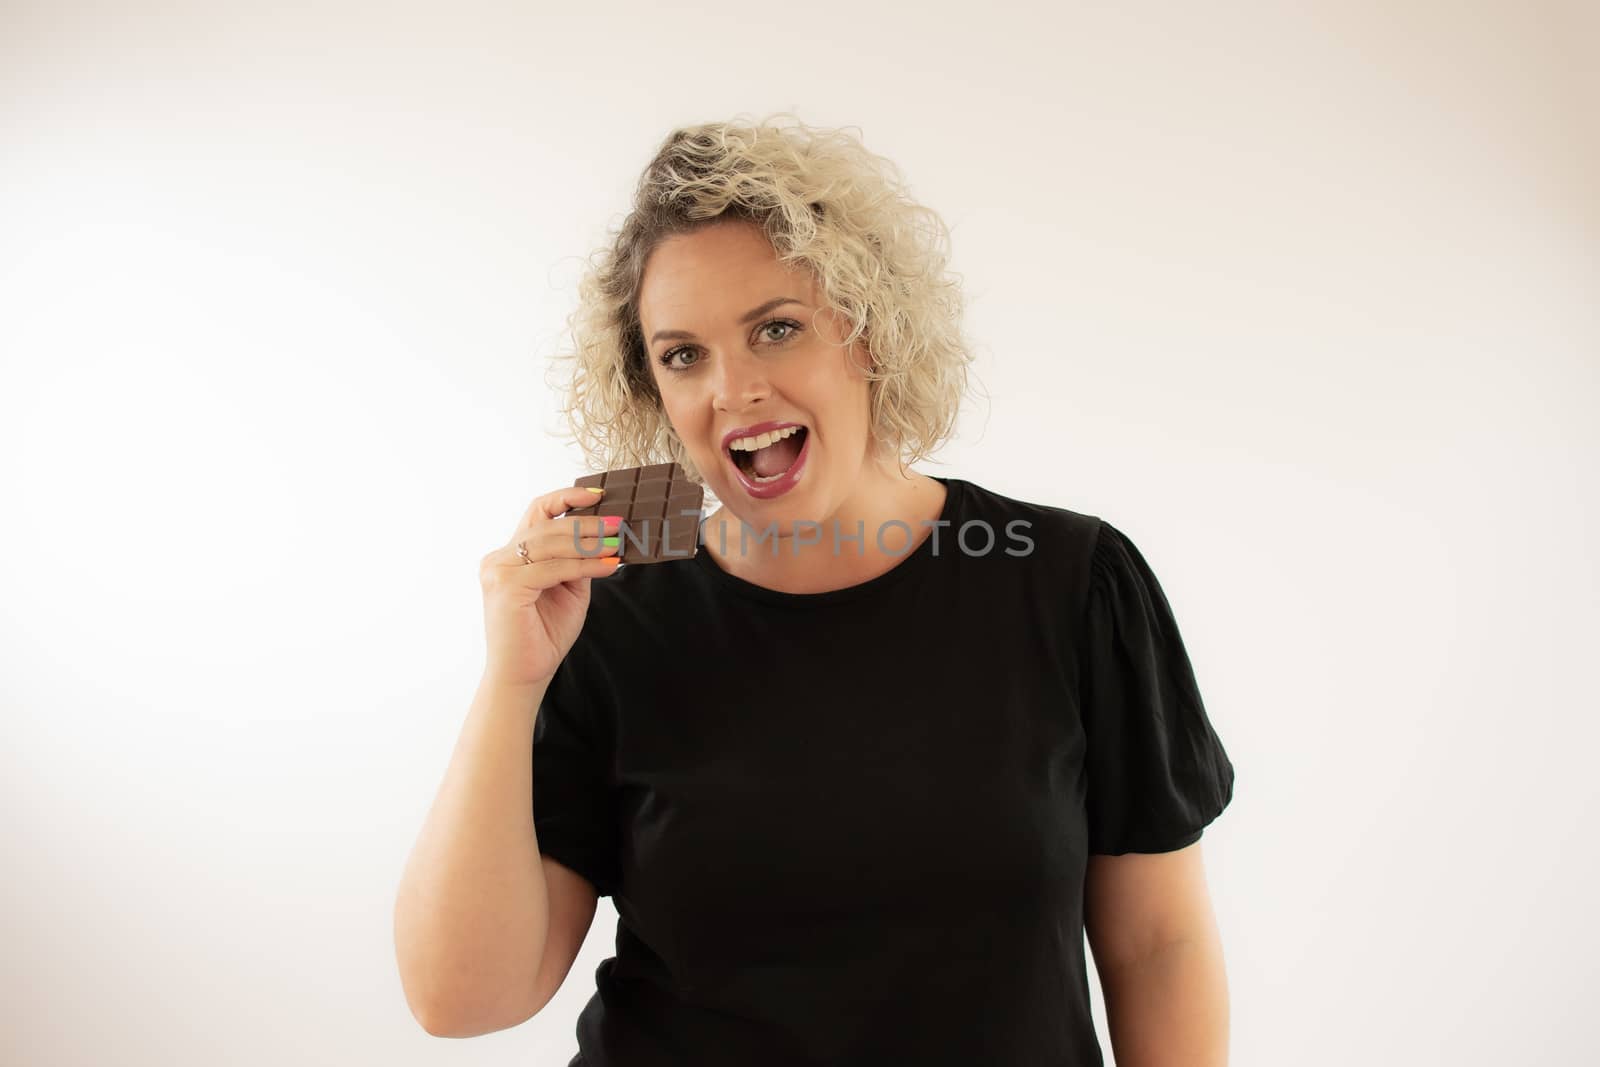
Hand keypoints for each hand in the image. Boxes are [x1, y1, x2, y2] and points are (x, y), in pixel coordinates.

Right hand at [478, 486, 620, 687]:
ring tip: (618, 542)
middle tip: (620, 524)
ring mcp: (498, 572)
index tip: (598, 494)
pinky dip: (585, 565)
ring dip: (589, 542)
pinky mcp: (506, 587)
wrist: (524, 675)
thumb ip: (577, 563)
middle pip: (547, 526)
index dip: (566, 498)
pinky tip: (609, 565)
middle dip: (587, 523)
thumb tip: (605, 538)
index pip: (537, 513)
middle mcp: (499, 559)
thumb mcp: (568, 589)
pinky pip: (553, 569)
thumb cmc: (543, 635)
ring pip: (550, 544)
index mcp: (510, 555)